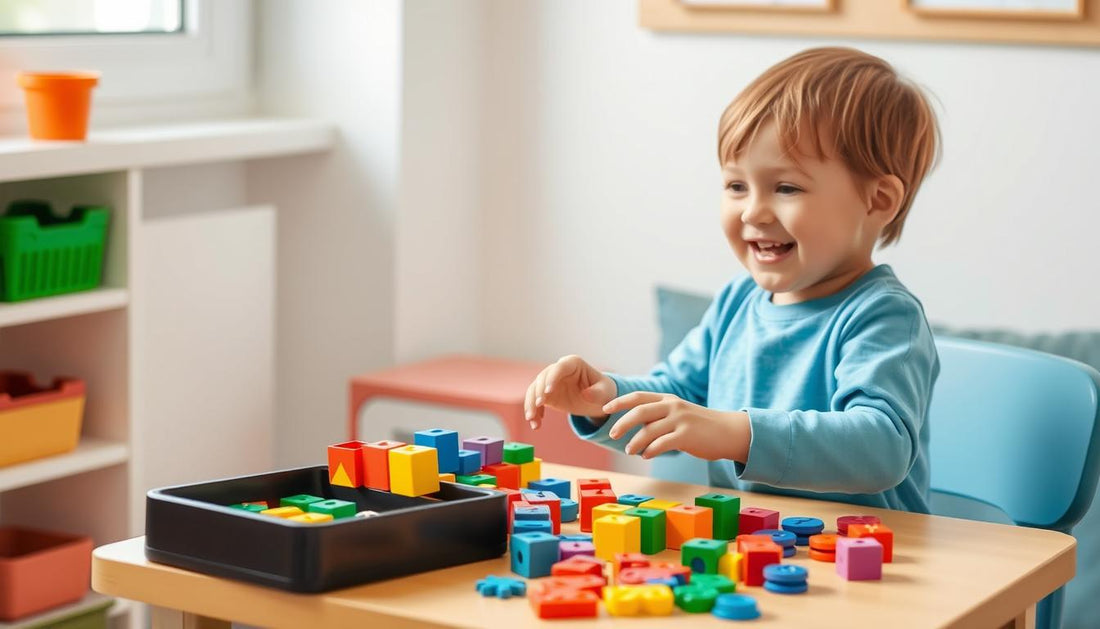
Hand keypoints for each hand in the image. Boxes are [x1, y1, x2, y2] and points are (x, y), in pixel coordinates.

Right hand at [525, 355, 616, 429]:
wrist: (598, 400)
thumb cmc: (603, 391)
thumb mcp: (605, 393)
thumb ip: (597, 393)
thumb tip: (586, 395)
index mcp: (573, 363)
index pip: (559, 368)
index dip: (552, 379)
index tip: (548, 392)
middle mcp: (558, 370)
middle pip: (542, 378)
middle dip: (538, 392)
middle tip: (538, 406)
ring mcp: (550, 382)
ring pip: (534, 389)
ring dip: (530, 404)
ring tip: (532, 419)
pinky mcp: (546, 394)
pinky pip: (534, 401)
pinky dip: (533, 412)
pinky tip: (536, 424)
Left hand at [604, 392, 750, 461]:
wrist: (729, 432)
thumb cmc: (699, 426)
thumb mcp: (677, 414)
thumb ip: (657, 416)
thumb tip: (633, 424)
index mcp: (668, 399)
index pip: (638, 397)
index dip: (619, 402)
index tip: (604, 409)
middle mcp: (673, 406)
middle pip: (640, 411)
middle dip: (622, 422)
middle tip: (612, 434)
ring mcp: (680, 420)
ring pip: (649, 429)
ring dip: (635, 441)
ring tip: (629, 450)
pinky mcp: (687, 435)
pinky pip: (663, 443)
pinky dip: (650, 450)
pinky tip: (646, 456)